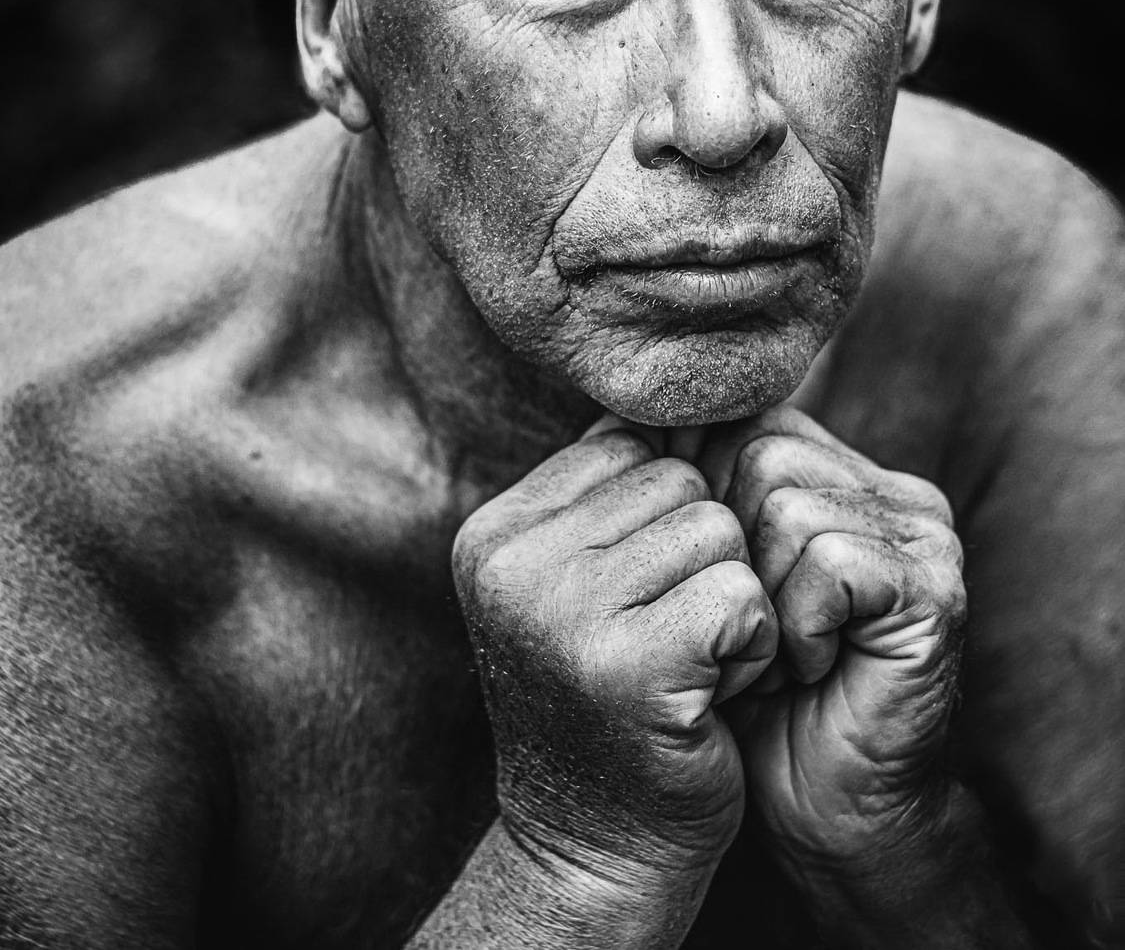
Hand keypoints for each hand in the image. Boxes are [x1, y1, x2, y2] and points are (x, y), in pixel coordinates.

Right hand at [452, 420, 777, 891]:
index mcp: (493, 530)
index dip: (666, 516)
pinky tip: (711, 693)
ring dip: (732, 600)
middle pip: (680, 480)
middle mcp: (511, 560)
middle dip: (703, 556)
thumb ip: (613, 492)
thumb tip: (693, 397)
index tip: (640, 598)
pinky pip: (742, 593)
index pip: (629, 444)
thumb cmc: (610, 701)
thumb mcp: (581, 583)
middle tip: (668, 639)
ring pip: (718, 529)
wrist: (597, 851)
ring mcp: (561, 611)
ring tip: (688, 664)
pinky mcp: (626, 664)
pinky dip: (753, 645)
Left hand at [699, 407, 965, 874]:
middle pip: (764, 452)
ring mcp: (924, 535)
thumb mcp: (706, 578)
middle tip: (751, 631)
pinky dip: (800, 624)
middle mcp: (889, 489)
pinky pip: (829, 560)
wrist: (820, 811)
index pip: (744, 420)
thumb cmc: (750, 696)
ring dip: (763, 597)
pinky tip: (811, 668)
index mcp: (838, 472)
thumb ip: (691, 495)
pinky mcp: (935, 589)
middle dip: (733, 554)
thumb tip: (624, 416)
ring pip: (789, 506)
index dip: (703, 502)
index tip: (710, 586)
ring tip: (779, 654)